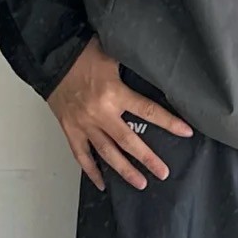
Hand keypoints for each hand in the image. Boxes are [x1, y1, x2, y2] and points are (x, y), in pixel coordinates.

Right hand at [47, 37, 192, 190]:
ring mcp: (84, 124)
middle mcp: (100, 114)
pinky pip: (81, 155)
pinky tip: (103, 184)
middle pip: (128, 141)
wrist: (51, 57)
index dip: (169, 123)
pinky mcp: (70, 130)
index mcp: (114, 93)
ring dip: (124, 170)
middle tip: (163, 173)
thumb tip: (156, 71)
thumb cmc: (83, 53)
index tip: (186, 132)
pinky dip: (91, 171)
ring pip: (107, 153)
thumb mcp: (113, 55)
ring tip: (141, 184)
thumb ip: (132, 69)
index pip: (148, 111)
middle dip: (147, 159)